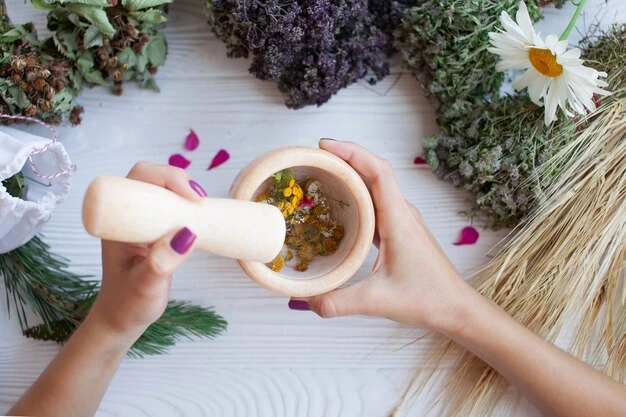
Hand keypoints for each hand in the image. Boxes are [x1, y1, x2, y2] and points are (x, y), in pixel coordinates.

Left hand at [89, 162, 205, 342]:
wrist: (123, 318)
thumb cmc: (128, 304)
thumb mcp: (145, 287)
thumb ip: (161, 263)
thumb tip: (187, 233)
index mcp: (115, 221)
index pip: (136, 180)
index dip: (164, 178)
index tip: (190, 197)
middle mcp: (126, 215)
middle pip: (150, 177)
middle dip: (177, 180)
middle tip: (199, 201)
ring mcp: (140, 220)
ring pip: (162, 189)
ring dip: (184, 192)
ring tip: (201, 208)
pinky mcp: (154, 228)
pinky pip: (171, 205)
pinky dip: (187, 205)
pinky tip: (199, 216)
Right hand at [292, 140, 470, 331]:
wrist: (457, 308)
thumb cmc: (428, 299)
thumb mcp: (379, 301)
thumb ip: (339, 301)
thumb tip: (305, 300)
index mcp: (399, 220)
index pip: (378, 171)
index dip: (352, 152)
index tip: (325, 145)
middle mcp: (402, 213)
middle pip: (374, 171)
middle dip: (345, 158)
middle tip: (314, 158)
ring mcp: (402, 220)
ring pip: (376, 186)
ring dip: (352, 174)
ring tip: (322, 174)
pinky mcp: (400, 230)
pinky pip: (376, 202)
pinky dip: (357, 195)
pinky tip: (339, 205)